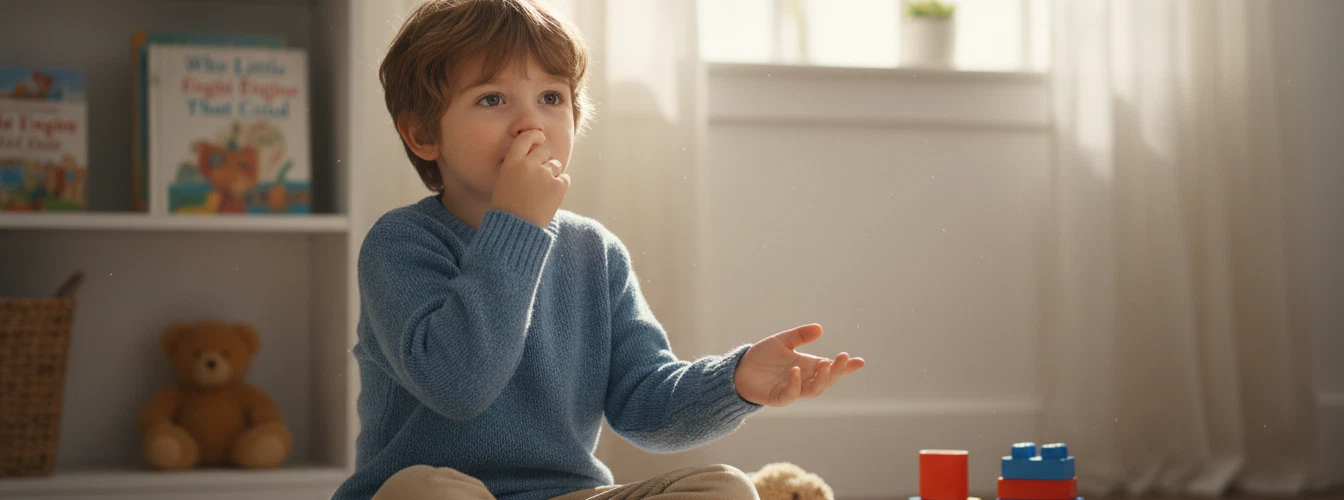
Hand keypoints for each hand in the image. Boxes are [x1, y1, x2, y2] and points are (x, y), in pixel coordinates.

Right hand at [490, 129, 569, 228]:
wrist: (515, 229)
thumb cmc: (507, 207)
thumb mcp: (504, 181)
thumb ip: (518, 165)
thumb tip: (536, 153)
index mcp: (512, 162)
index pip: (526, 138)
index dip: (535, 135)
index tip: (539, 137)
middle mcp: (528, 165)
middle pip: (544, 151)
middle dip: (543, 161)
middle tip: (537, 180)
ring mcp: (544, 175)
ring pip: (555, 165)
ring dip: (552, 174)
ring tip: (541, 192)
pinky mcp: (558, 186)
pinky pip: (565, 178)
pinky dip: (560, 186)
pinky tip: (549, 198)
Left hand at [733, 323, 864, 405]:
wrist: (740, 370)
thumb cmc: (763, 357)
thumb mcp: (783, 341)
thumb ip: (800, 335)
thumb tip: (820, 328)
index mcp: (808, 366)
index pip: (831, 368)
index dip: (846, 367)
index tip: (860, 361)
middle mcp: (804, 379)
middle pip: (827, 380)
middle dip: (837, 370)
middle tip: (843, 358)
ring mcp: (793, 389)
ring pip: (814, 390)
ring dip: (821, 378)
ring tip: (825, 364)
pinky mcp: (779, 398)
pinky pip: (791, 394)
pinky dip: (795, 383)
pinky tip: (795, 371)